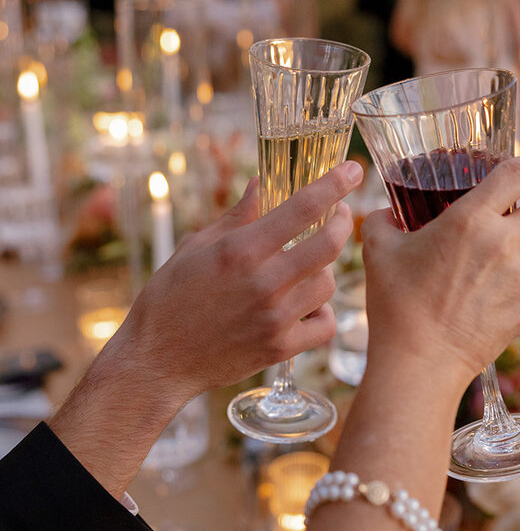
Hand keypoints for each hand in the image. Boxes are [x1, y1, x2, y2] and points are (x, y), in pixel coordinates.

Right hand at [101, 161, 362, 404]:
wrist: (156, 361)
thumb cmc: (170, 298)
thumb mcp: (195, 247)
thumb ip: (236, 216)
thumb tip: (260, 183)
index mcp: (242, 250)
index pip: (303, 208)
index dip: (334, 184)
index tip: (353, 169)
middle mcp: (264, 282)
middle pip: (330, 244)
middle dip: (341, 223)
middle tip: (338, 215)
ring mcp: (276, 318)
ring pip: (328, 284)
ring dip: (323, 270)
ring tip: (304, 268)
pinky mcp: (281, 348)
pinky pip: (326, 324)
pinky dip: (322, 313)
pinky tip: (305, 307)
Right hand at [360, 157, 519, 395]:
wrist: (418, 363)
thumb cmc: (396, 304)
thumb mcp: (378, 251)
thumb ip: (384, 219)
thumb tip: (387, 211)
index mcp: (471, 219)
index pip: (519, 173)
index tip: (512, 175)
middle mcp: (503, 244)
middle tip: (499, 226)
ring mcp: (518, 280)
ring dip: (515, 257)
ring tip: (481, 273)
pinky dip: (509, 291)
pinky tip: (480, 303)